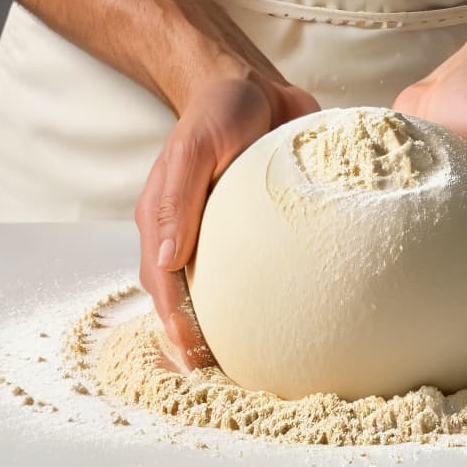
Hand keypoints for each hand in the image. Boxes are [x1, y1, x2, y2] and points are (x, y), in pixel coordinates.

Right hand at [135, 72, 318, 370]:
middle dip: (205, 343)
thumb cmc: (217, 112)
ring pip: (230, 293)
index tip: (197, 363)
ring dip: (240, 329)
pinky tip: (302, 322)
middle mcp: (193, 237)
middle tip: (235, 380)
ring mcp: (228, 236)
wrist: (253, 85)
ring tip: (268, 367)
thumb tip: (166, 260)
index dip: (177, 329)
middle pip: (192, 301)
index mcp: (166, 223)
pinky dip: (276, 299)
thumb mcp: (196, 147)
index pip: (165, 287)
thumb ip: (178, 197)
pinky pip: (267, 271)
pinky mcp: (264, 230)